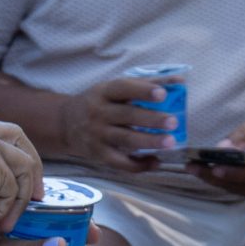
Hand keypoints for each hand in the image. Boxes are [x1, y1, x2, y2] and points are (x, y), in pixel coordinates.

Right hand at [0, 119, 41, 237]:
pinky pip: (12, 188)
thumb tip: (15, 186)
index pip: (3, 133)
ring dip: (17, 200)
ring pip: (21, 168)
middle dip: (32, 171)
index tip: (27, 180)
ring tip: (2, 224)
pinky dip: (3, 209)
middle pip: (19, 140)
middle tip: (35, 198)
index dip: (20, 155)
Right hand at [56, 77, 178, 175]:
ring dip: (149, 142)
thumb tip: (180, 81)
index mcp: (105, 92)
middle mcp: (99, 113)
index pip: (123, 89)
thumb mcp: (116, 88)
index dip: (143, 91)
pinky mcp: (98, 154)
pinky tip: (156, 162)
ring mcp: (97, 135)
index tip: (163, 94)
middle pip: (127, 116)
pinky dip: (137, 165)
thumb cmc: (101, 102)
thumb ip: (148, 83)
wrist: (64, 123)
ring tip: (170, 142)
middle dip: (151, 119)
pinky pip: (118, 162)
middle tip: (174, 122)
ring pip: (125, 139)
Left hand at [196, 112, 244, 198]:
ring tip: (193, 167)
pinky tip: (205, 171)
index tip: (215, 167)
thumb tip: (221, 148)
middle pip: (240, 183)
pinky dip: (219, 180)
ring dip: (212, 179)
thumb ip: (244, 134)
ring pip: (234, 188)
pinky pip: (234, 188)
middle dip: (213, 175)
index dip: (235, 172)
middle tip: (192, 166)